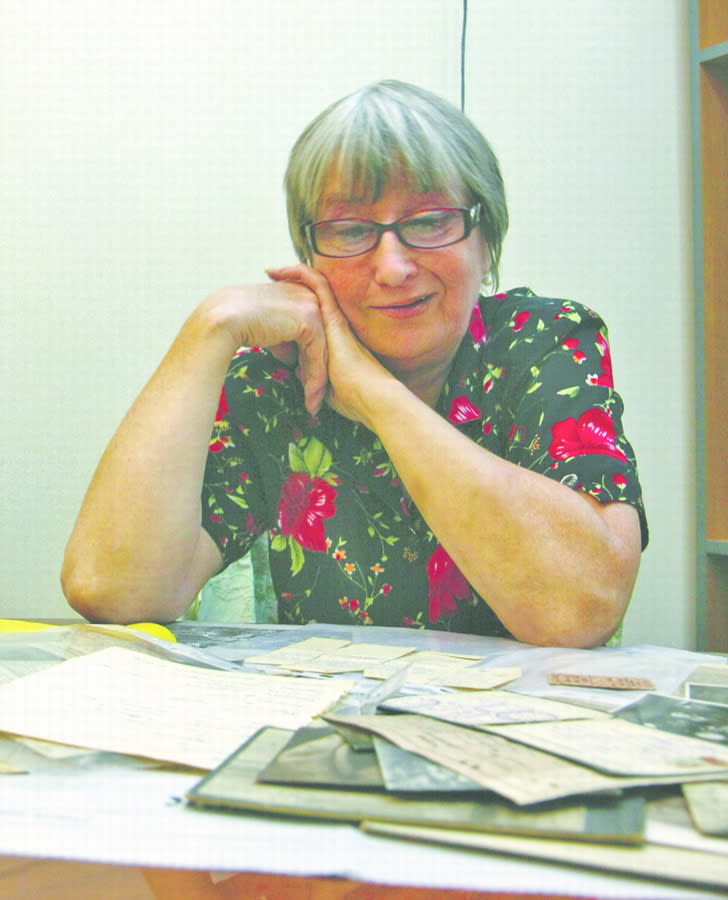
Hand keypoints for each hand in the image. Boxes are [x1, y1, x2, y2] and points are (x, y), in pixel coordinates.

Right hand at [202, 279, 328, 413]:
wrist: (222, 321)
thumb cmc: (237, 324)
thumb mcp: (267, 330)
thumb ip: (283, 340)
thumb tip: (292, 358)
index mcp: (297, 290)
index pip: (311, 330)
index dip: (309, 358)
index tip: (304, 382)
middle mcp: (308, 294)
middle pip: (319, 340)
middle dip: (316, 371)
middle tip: (314, 398)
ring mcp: (311, 305)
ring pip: (321, 349)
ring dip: (317, 380)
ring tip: (313, 404)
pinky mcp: (310, 319)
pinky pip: (317, 354)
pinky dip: (314, 378)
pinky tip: (310, 397)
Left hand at [267, 265, 392, 424]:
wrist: (368, 396)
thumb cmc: (350, 396)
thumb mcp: (322, 380)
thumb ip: (310, 370)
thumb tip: (297, 370)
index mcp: (330, 337)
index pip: (310, 312)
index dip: (292, 303)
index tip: (274, 298)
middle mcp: (334, 323)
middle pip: (310, 295)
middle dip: (289, 285)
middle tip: (271, 278)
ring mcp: (335, 318)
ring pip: (313, 285)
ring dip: (292, 275)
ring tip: (272, 271)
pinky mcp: (334, 316)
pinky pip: (318, 286)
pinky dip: (301, 275)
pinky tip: (283, 270)